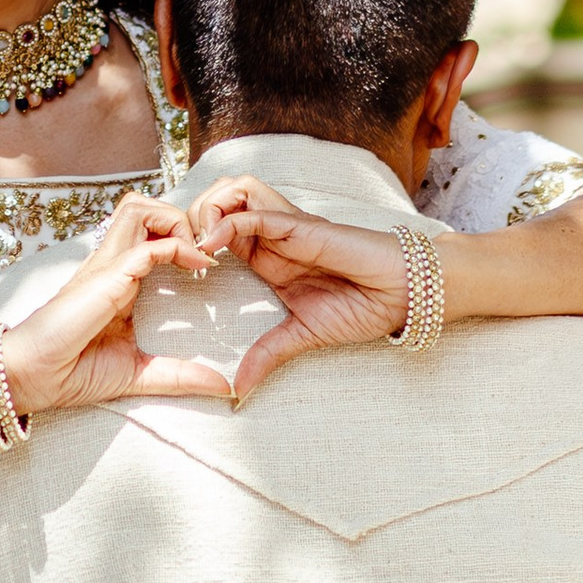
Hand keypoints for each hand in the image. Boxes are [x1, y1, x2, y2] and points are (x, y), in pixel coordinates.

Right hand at [0, 190, 252, 418]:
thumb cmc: (74, 372)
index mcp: (119, 280)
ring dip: (174, 219)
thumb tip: (221, 386)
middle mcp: (112, 264)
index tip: (208, 267)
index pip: (148, 233)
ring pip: (138, 208)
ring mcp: (107, 266)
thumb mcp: (139, 374)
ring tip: (197, 249)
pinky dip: (178, 246)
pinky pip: (146, 244)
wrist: (34, 378)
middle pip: (142, 207)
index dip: (181, 237)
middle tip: (204, 249)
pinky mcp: (106, 276)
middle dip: (180, 216)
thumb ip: (178, 375)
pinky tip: (199, 265)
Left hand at [184, 181, 420, 390]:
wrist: (405, 294)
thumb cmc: (363, 306)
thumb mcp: (303, 336)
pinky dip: (227, 223)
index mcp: (268, 257)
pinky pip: (257, 213)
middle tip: (177, 251)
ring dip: (206, 211)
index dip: (192, 240)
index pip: (217, 231)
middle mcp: (272, 236)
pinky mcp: (302, 226)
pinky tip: (210, 246)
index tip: (177, 269)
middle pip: (217, 201)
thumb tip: (240, 390)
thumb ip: (269, 354)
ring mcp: (286, 227)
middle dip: (189, 217)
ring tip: (194, 245)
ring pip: (233, 192)